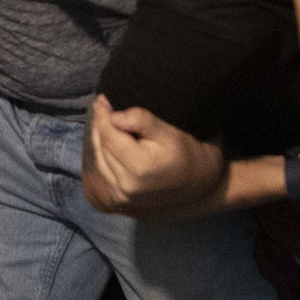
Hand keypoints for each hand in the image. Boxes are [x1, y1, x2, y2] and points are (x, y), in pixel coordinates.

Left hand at [83, 95, 225, 217]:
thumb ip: (141, 121)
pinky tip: (108, 143)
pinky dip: (102, 156)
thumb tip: (113, 116)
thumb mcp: (169, 132)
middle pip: (102, 148)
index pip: (109, 135)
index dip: (103, 115)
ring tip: (104, 122)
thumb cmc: (187, 152)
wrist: (200, 184)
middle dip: (100, 126)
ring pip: (100, 161)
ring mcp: (123, 196)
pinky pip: (104, 174)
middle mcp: (126, 185)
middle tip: (103, 107)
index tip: (102, 98)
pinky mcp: (122, 200)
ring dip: (98, 141)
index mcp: (138, 167)